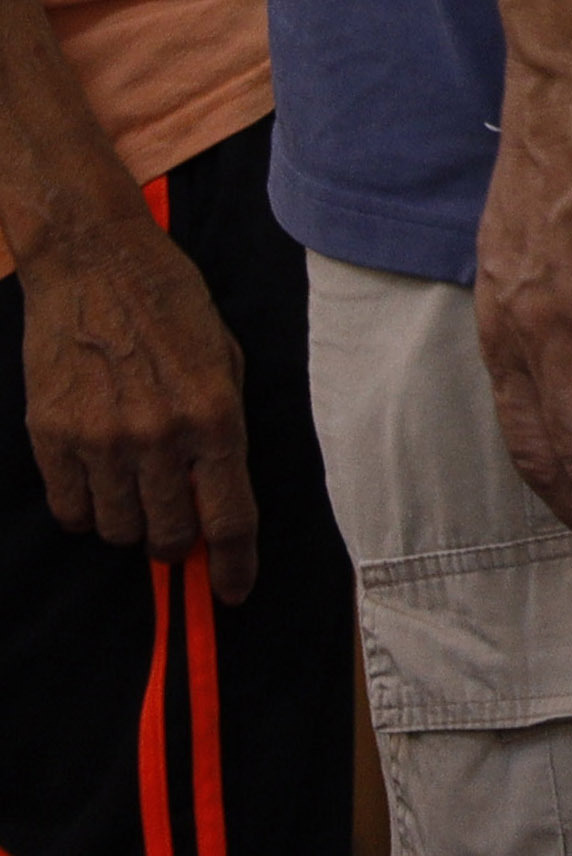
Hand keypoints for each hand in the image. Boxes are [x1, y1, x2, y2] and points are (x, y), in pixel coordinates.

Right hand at [21, 212, 259, 603]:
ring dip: (133, 524)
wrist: (94, 264)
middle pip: (170, 536)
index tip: (235, 592)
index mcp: (215, 415)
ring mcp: (101, 438)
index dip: (236, 565)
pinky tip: (96, 485)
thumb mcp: (224, 360)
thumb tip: (218, 495)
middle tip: (178, 529)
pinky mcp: (51, 435)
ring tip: (136, 492)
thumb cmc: (171, 306)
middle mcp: (159, 435)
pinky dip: (86, 510)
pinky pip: (69, 509)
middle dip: (178, 545)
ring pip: (118, 529)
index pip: (232, 516)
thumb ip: (222, 430)